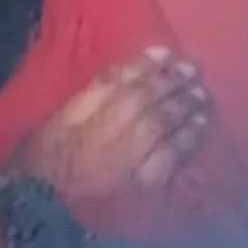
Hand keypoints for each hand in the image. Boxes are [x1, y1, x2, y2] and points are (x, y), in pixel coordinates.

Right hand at [11, 46, 210, 198]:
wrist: (46, 197)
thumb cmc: (48, 148)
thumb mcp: (61, 113)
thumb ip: (91, 92)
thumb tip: (127, 70)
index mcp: (85, 112)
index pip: (122, 82)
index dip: (146, 65)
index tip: (166, 51)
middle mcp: (112, 134)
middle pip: (148, 103)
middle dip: (172, 84)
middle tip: (193, 68)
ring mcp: (131, 160)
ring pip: (164, 129)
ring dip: (185, 109)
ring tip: (202, 94)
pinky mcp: (143, 183)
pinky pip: (170, 160)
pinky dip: (187, 142)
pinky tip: (198, 128)